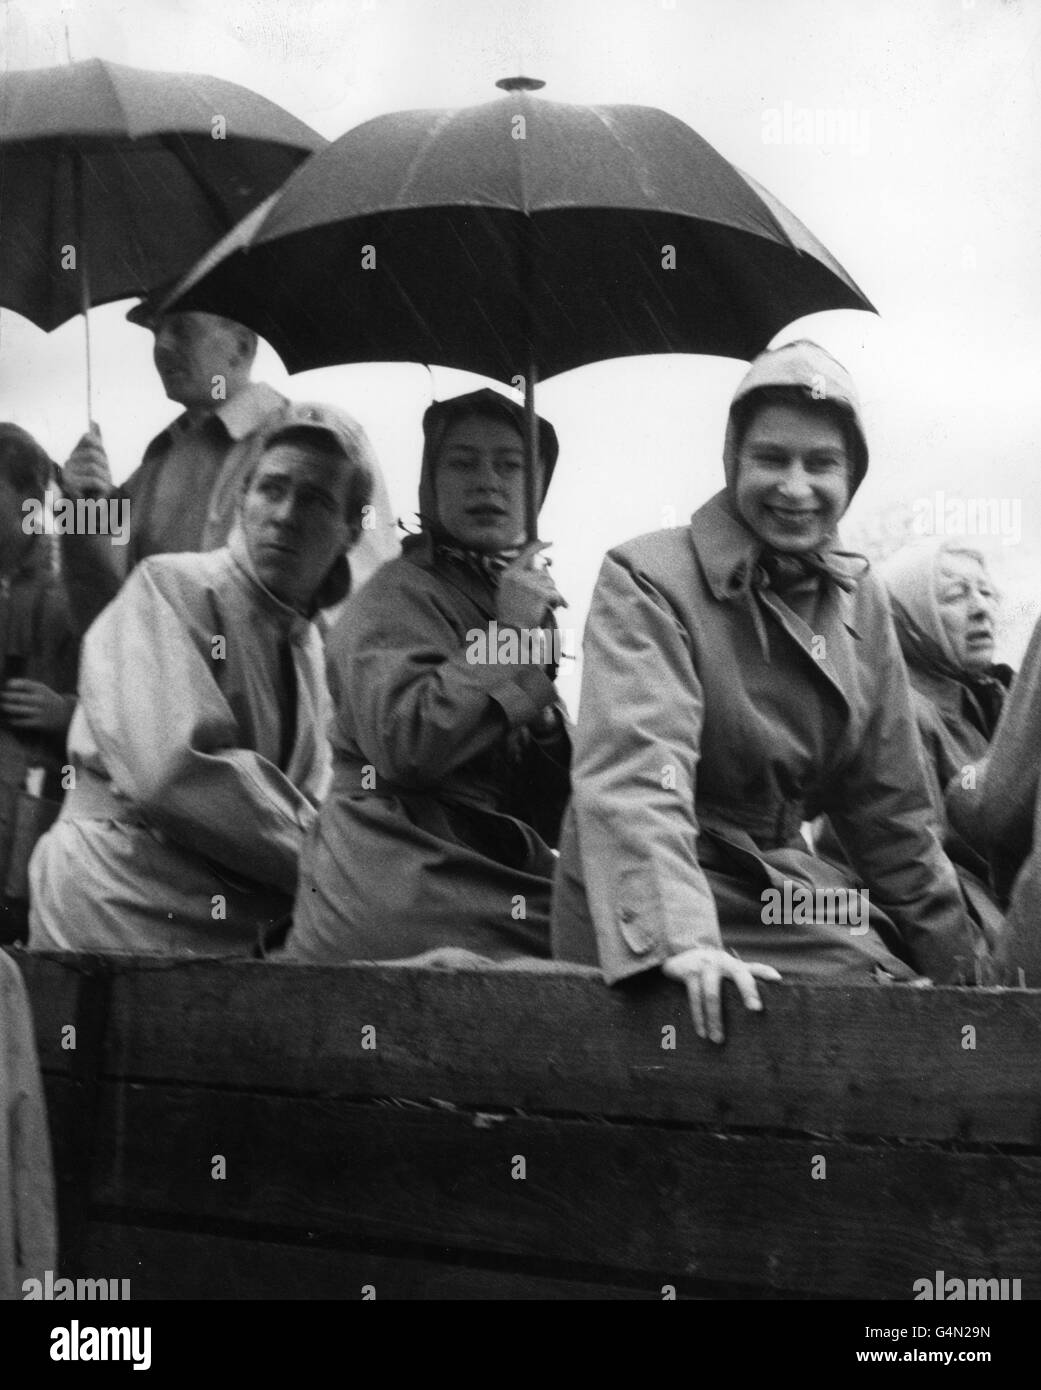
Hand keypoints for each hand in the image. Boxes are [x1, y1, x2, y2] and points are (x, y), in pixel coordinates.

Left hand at [0, 680, 71, 733]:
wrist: (66, 715)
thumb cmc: (48, 700)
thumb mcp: (42, 690)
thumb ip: (27, 685)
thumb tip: (8, 684)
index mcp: (42, 690)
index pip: (25, 684)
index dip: (14, 684)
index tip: (7, 685)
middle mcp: (41, 700)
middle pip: (20, 697)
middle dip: (9, 697)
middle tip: (2, 696)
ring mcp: (40, 712)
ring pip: (21, 710)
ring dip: (10, 708)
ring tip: (4, 706)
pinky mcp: (40, 723)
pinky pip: (25, 722)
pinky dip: (16, 720)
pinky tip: (11, 719)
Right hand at [62, 422, 111, 499]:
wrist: (88, 509)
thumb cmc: (95, 485)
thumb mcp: (99, 463)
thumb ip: (96, 443)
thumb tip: (93, 421)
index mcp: (76, 454)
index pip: (89, 439)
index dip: (100, 447)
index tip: (103, 459)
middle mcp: (68, 462)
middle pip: (94, 454)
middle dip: (105, 466)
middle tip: (105, 477)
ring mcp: (68, 474)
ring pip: (95, 468)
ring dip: (105, 478)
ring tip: (102, 487)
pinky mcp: (71, 486)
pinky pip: (94, 480)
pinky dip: (102, 486)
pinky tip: (99, 492)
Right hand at [497, 542, 566, 630]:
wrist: (511, 629)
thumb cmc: (509, 612)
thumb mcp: (505, 590)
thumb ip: (517, 577)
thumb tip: (534, 569)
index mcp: (509, 574)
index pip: (526, 553)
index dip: (539, 546)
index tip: (549, 542)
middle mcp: (519, 576)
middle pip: (542, 573)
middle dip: (545, 584)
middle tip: (541, 598)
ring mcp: (529, 584)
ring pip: (550, 583)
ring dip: (550, 593)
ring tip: (541, 605)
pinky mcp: (540, 594)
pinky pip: (555, 593)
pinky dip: (556, 601)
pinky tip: (549, 607)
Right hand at [662, 947, 781, 1043]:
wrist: (684, 956)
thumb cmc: (716, 968)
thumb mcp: (733, 969)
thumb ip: (754, 972)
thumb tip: (778, 979)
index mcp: (736, 964)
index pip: (754, 968)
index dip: (766, 972)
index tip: (777, 980)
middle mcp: (723, 961)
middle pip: (738, 975)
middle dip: (747, 990)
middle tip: (756, 1009)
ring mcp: (705, 966)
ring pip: (712, 994)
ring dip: (715, 1018)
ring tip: (718, 1039)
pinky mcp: (689, 973)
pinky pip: (695, 998)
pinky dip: (698, 1017)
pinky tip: (702, 1033)